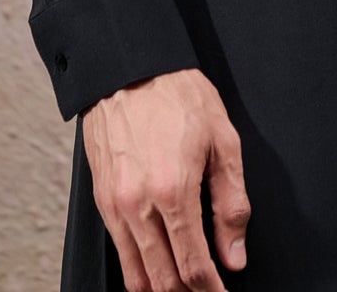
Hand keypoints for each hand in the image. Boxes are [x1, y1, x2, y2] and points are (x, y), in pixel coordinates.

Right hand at [82, 66, 250, 289]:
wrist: (130, 67)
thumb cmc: (177, 95)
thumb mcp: (222, 140)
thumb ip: (231, 202)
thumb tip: (235, 253)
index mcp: (174, 190)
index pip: (194, 265)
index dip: (212, 289)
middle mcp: (139, 205)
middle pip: (163, 279)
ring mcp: (116, 205)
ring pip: (136, 274)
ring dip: (161, 289)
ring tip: (184, 288)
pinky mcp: (102, 200)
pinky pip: (119, 252)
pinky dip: (138, 271)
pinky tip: (156, 269)